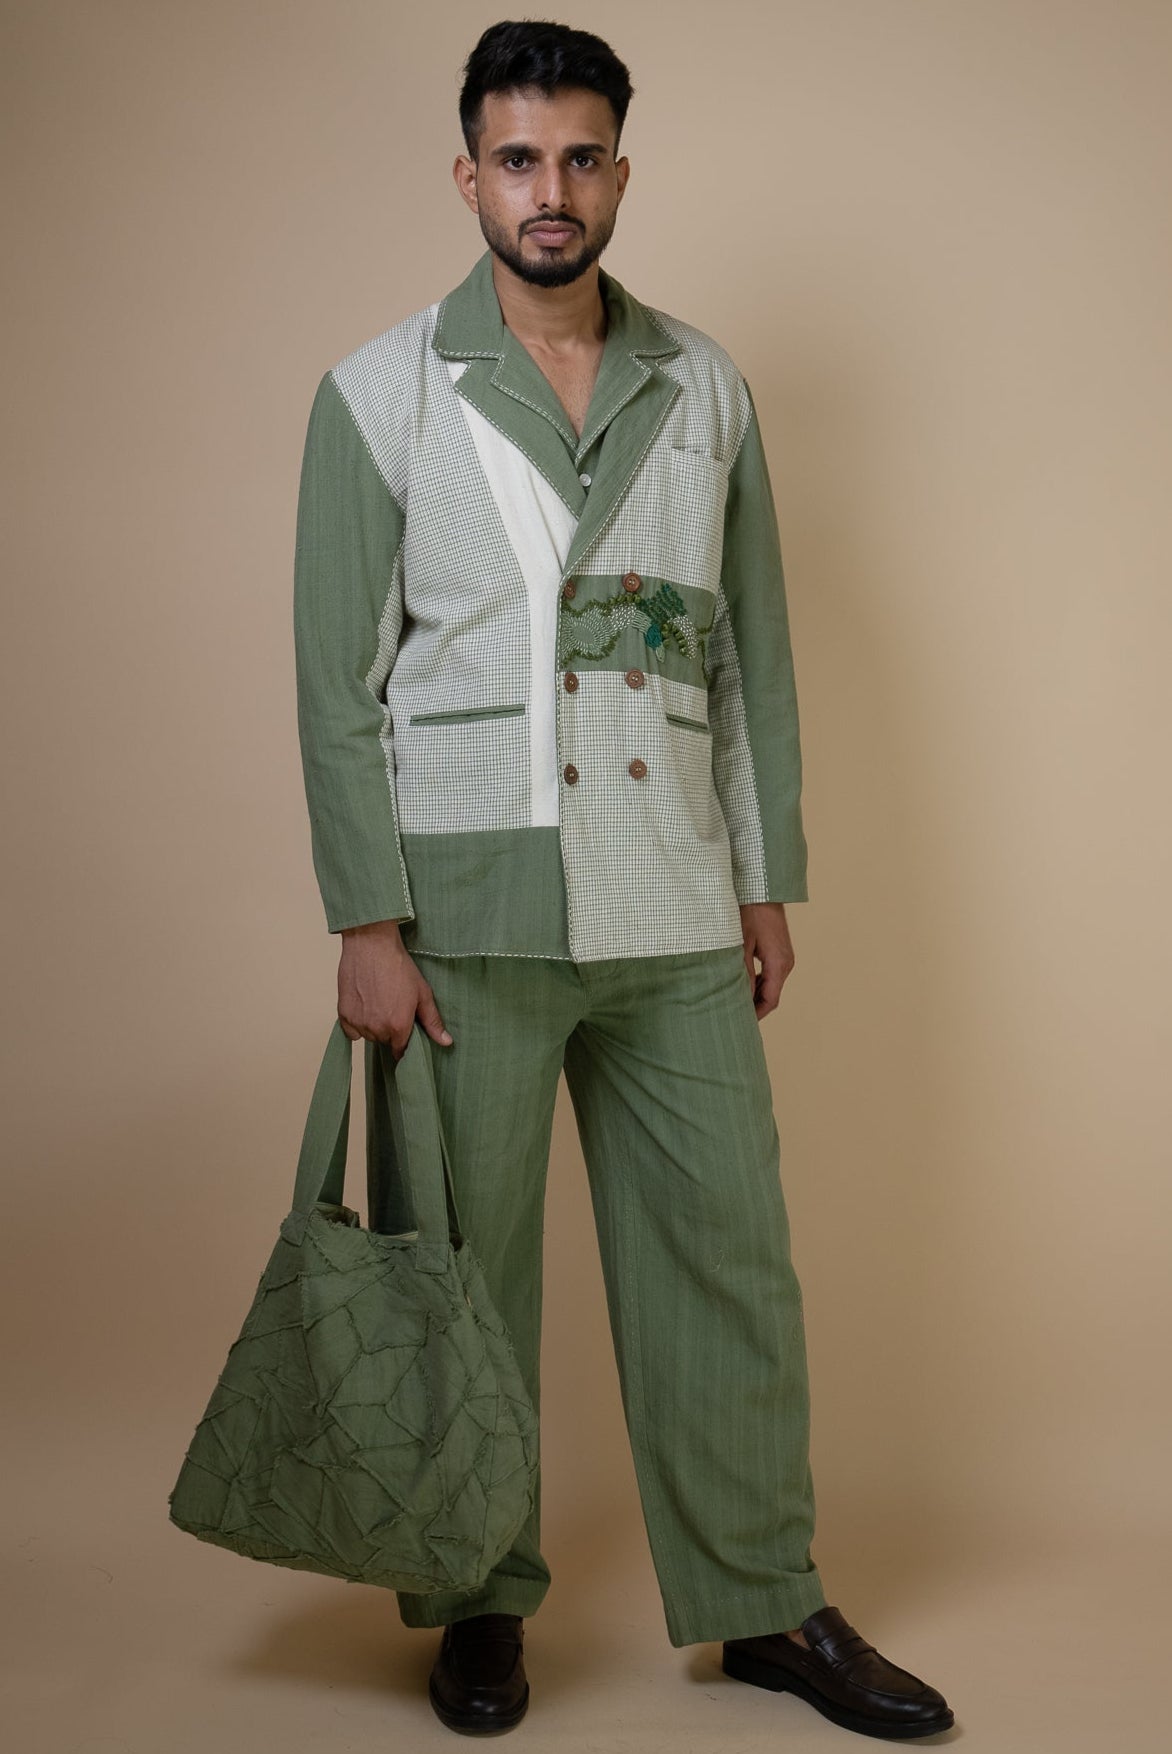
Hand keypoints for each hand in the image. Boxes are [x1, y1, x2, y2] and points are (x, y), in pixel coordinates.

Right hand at [336, 921, 452, 1057]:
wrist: (372, 946)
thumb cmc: (399, 967)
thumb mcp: (423, 993)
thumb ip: (432, 1021)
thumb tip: (446, 1042)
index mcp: (398, 1026)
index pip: (401, 1050)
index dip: (404, 1041)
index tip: (404, 1030)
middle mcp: (377, 1029)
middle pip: (384, 1041)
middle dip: (390, 1030)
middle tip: (392, 1006)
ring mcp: (358, 1022)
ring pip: (368, 1035)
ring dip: (373, 1026)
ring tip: (378, 1002)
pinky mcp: (343, 1014)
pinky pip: (351, 1031)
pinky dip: (357, 1023)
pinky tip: (364, 1005)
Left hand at [739, 901, 794, 1019]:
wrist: (763, 889)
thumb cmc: (749, 912)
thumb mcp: (740, 944)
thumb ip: (741, 973)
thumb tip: (740, 998)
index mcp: (779, 964)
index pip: (770, 1001)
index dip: (756, 1015)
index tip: (741, 1023)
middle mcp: (786, 963)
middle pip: (771, 995)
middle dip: (754, 1007)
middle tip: (732, 1014)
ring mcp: (785, 956)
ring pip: (770, 985)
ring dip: (754, 994)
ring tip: (733, 1000)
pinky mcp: (779, 950)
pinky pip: (770, 973)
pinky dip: (757, 982)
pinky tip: (740, 982)